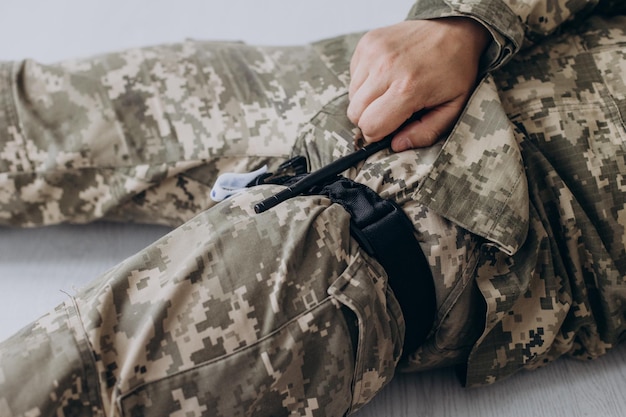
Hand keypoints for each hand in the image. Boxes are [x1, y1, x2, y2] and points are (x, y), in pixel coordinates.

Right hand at [347, 18, 489, 150]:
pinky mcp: (367, 43)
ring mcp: (373, 52)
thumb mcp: (453, 107)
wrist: (454, 28)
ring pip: (351, 96)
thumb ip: (426, 132)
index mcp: (408, 88)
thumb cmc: (455, 70)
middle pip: (355, 113)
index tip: (388, 130)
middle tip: (390, 112)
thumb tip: (396, 145)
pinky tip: (385, 76)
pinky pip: (353, 76)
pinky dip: (365, 82)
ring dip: (366, 101)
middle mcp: (386, 68)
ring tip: (389, 92)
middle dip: (369, 120)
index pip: (371, 126)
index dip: (377, 135)